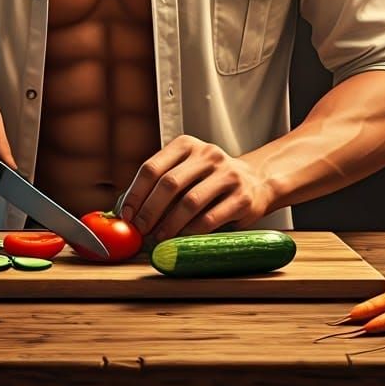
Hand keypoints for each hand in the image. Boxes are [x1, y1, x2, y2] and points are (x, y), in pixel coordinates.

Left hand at [117, 135, 273, 241]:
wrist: (257, 181)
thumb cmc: (211, 180)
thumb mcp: (187, 170)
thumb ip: (161, 183)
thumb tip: (127, 209)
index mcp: (187, 145)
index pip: (152, 167)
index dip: (136, 193)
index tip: (127, 214)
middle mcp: (207, 155)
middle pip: (169, 183)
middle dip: (150, 210)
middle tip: (140, 230)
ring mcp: (227, 175)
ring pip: (189, 202)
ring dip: (169, 224)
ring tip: (158, 238)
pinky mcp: (242, 197)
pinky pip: (211, 218)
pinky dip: (192, 232)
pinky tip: (182, 239)